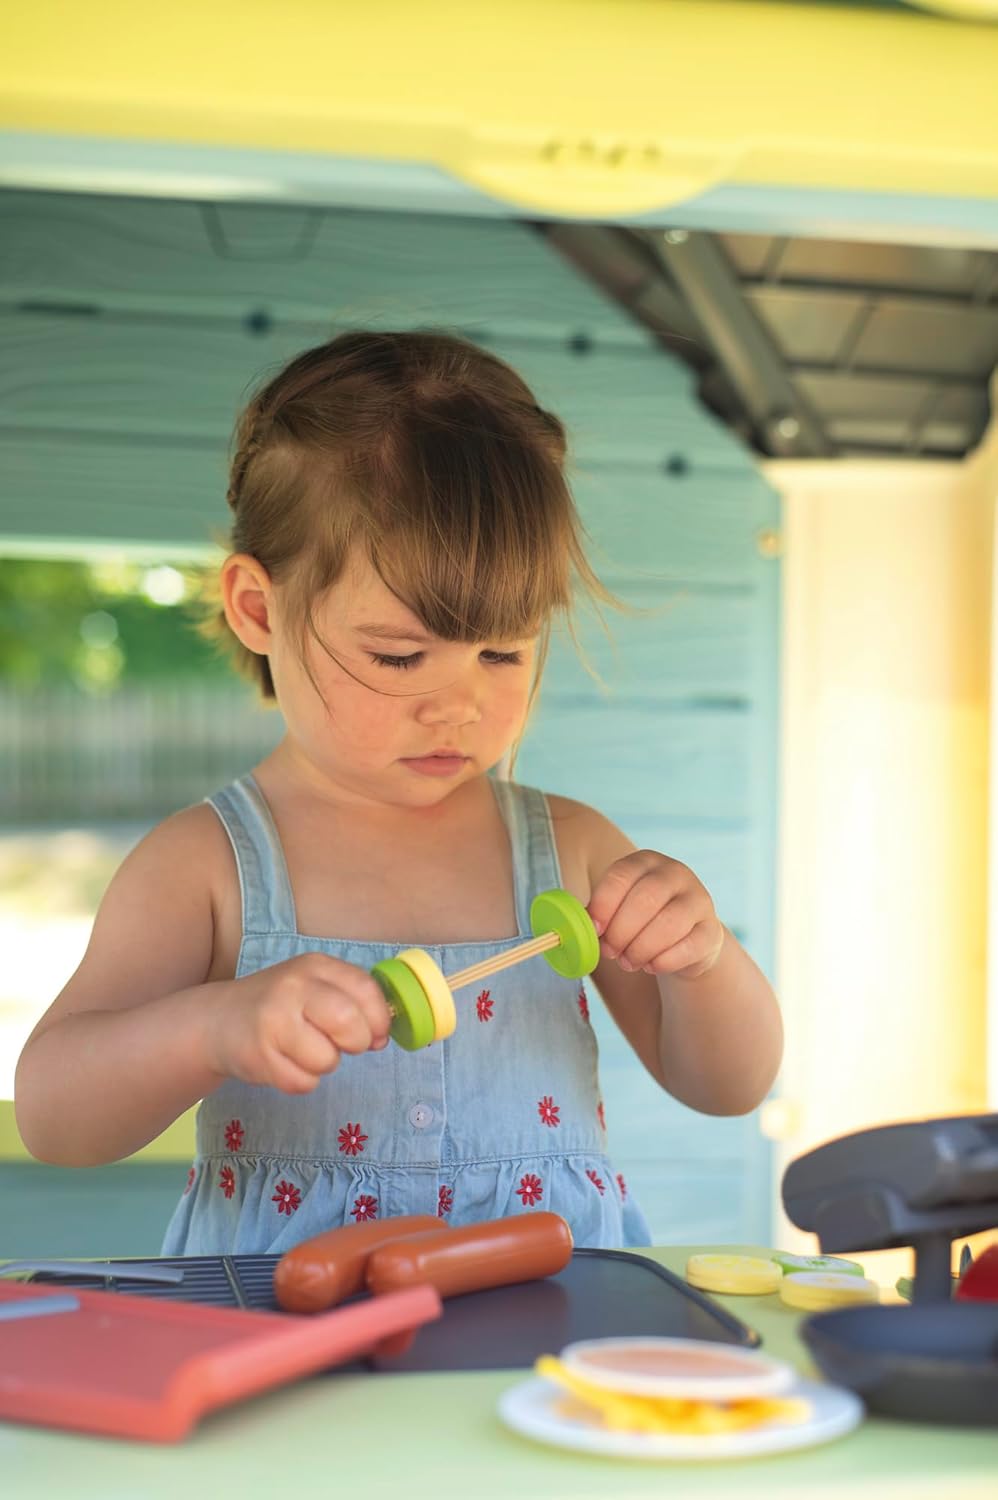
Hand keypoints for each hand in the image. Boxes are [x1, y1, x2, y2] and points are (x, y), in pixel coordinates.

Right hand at [206, 953, 392, 1093]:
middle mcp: (293, 987)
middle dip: (356, 1043)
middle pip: (349, 1023)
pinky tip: (284, 1062)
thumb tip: (382, 1036)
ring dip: (324, 1064)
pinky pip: (303, 1083)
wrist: (218, 1020)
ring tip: (304, 1051)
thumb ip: (351, 1002)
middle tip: (343, 1045)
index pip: (366, 989)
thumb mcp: (314, 986)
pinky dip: (301, 1080)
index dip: (379, 1018)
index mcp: (315, 966)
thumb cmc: (279, 1005)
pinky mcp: (258, 1056)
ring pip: (327, 1060)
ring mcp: (273, 1021)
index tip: (376, 1033)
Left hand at [587, 850, 724, 980]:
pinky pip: (688, 947)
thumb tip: (573, 928)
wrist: (684, 940)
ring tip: (628, 961)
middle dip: (622, 931)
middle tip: (610, 951)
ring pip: (669, 924)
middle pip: (645, 899)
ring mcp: (699, 900)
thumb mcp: (617, 910)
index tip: (595, 928)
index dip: (604, 903)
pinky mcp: (712, 931)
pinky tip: (651, 965)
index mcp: (645, 862)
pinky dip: (663, 961)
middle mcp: (675, 874)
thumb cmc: (640, 922)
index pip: (622, 875)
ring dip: (641, 949)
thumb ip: (596, 915)